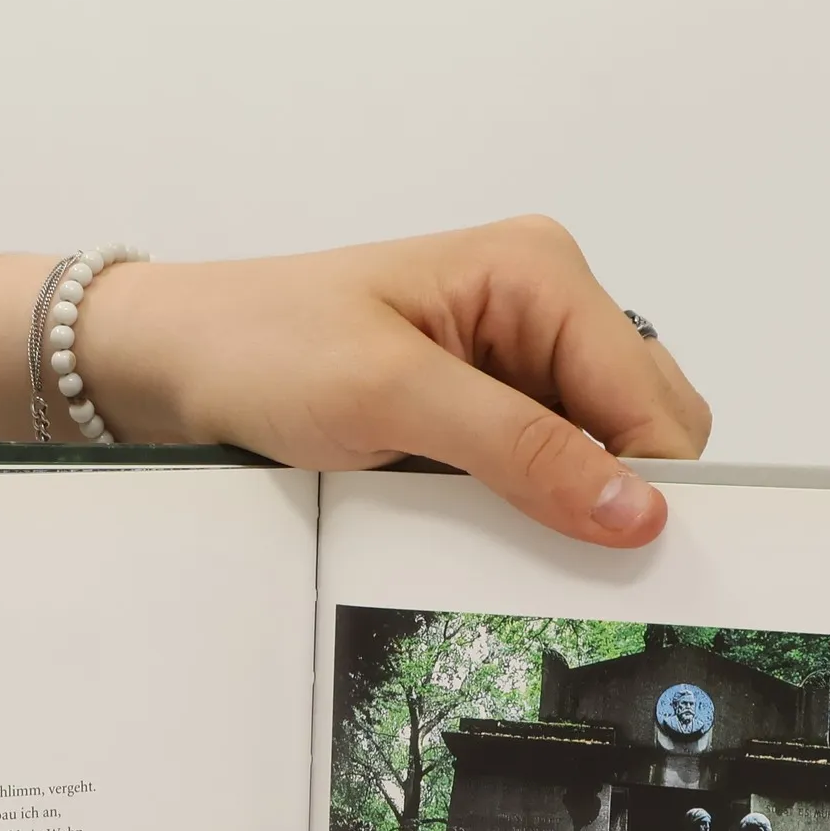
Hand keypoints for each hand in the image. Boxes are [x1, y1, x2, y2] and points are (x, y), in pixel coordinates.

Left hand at [85, 216, 710, 546]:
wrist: (177, 361)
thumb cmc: (265, 349)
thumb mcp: (392, 397)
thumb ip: (521, 449)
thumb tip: (639, 510)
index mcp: (542, 272)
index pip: (652, 398)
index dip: (652, 482)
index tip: (626, 559)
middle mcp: (546, 304)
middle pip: (643, 424)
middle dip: (615, 491)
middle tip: (544, 544)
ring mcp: (519, 356)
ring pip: (604, 452)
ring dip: (569, 501)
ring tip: (490, 520)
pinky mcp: (489, 401)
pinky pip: (550, 465)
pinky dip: (532, 502)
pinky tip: (477, 513)